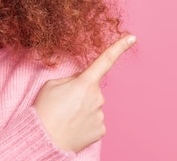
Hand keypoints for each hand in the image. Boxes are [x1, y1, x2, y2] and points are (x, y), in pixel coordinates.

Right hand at [34, 35, 135, 152]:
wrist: (44, 139)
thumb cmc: (45, 110)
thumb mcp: (51, 85)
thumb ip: (70, 79)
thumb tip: (81, 81)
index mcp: (85, 82)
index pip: (104, 61)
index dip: (119, 47)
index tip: (132, 38)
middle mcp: (97, 97)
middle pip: (92, 90)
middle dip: (80, 93)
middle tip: (63, 104)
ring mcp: (100, 115)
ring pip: (93, 106)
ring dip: (82, 109)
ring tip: (66, 117)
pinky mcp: (101, 130)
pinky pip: (95, 121)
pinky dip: (85, 123)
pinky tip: (74, 127)